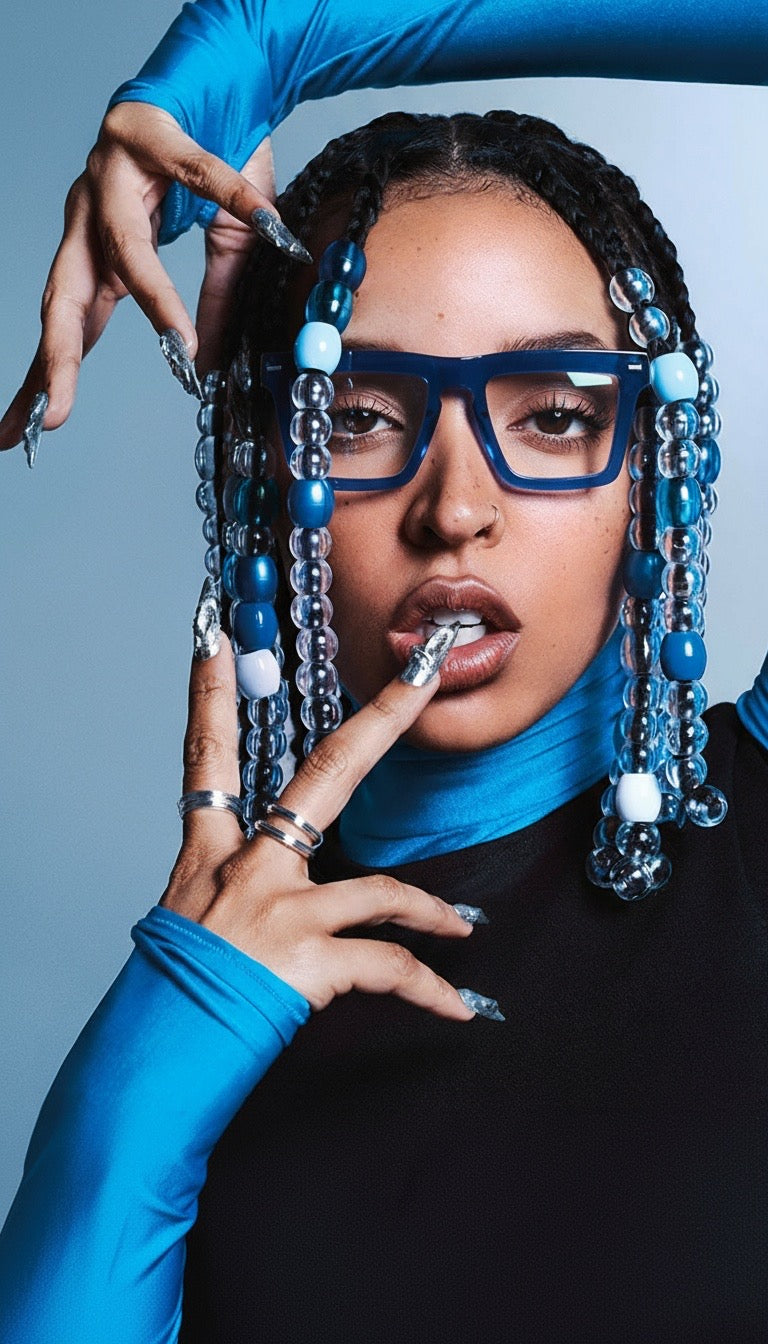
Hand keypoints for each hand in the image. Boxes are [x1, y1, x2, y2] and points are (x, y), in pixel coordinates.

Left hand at [0, 102, 278, 450]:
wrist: (225, 75)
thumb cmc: (215, 160)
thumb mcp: (222, 250)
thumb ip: (208, 305)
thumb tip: (206, 366)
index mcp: (97, 251)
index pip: (66, 326)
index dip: (45, 380)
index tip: (17, 437)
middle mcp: (90, 215)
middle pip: (64, 294)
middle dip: (57, 359)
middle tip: (48, 418)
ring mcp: (114, 173)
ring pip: (121, 243)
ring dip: (150, 297)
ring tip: (180, 350)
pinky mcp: (155, 132)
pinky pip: (201, 177)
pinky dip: (234, 204)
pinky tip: (264, 232)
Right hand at [161, 637, 476, 1019]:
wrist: (150, 1062)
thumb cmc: (169, 996)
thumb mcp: (186, 923)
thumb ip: (233, 889)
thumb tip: (271, 883)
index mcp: (208, 852)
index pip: (206, 753)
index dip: (208, 692)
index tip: (214, 636)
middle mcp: (246, 867)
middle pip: (325, 772)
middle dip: (382, 717)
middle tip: (425, 674)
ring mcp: (279, 908)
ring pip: (381, 889)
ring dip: (431, 914)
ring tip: (461, 931)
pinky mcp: (304, 958)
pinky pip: (389, 965)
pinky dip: (430, 990)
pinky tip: (459, 1010)